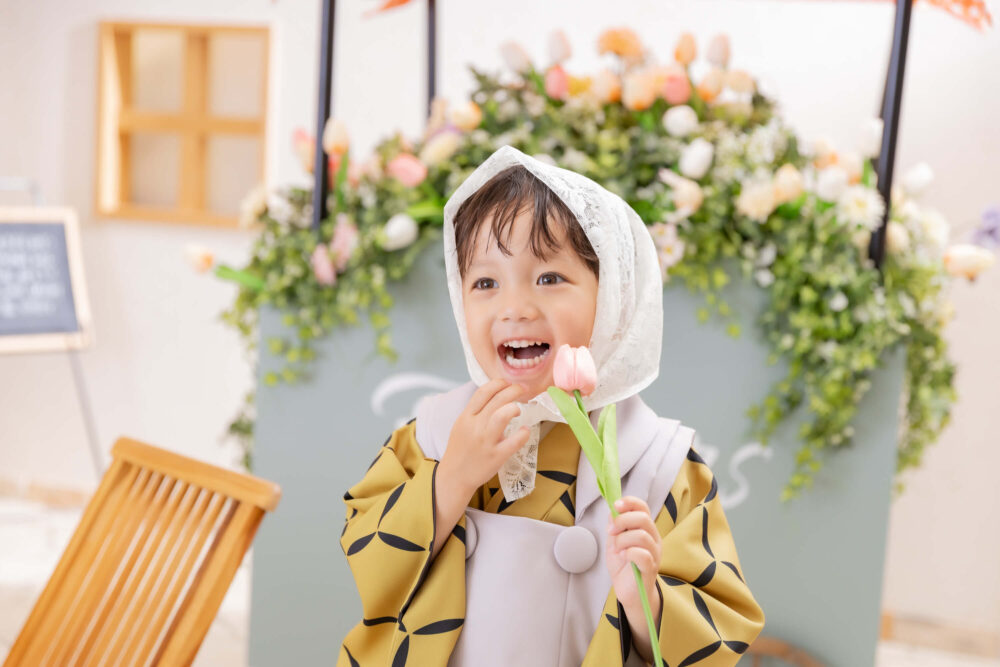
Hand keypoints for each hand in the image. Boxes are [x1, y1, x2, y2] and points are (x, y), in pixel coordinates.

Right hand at [438, 378, 530, 502]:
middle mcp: (475, 426)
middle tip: (522, 390)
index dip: (498, 383)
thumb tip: (494, 396)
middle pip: (497, 400)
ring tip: (519, 410)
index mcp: (466, 417)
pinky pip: (514, 441)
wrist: (454, 477)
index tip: (508, 383)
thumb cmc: (460, 450)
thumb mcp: (461, 426)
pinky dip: (523, 433)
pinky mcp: (496, 456)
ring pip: (502, 416)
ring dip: (514, 408)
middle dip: (513, 390)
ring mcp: (486, 441)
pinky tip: (525, 430)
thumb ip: (475, 412)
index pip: (483, 391)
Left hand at [606, 496, 661, 657]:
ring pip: (641, 535)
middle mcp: (654, 538)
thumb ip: (614, 527)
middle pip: (643, 518)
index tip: (615, 506)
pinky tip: (622, 557)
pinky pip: (642, 554)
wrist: (628, 592)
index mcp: (646, 529)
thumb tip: (613, 512)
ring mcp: (654, 553)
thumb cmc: (623, 566)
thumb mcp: (614, 542)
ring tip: (617, 549)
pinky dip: (628, 553)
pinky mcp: (650, 568)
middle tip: (611, 532)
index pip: (643, 508)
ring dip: (622, 540)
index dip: (629, 503)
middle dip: (622, 521)